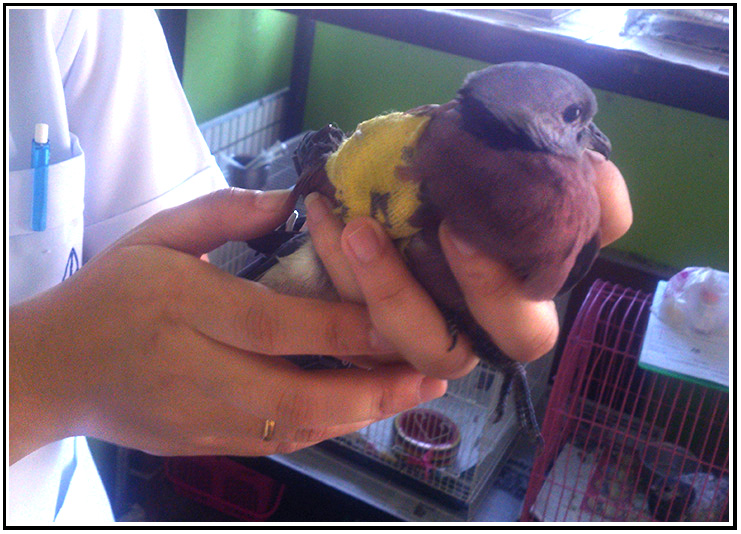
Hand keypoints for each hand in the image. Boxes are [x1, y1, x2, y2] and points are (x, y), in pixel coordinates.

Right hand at [9, 188, 446, 463]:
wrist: (55, 370)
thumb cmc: (108, 294)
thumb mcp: (155, 236)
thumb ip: (221, 213)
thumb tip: (290, 201)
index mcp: (182, 307)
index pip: (275, 324)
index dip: (343, 329)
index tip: (398, 320)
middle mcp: (195, 369)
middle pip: (295, 393)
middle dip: (371, 390)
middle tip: (429, 376)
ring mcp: (199, 418)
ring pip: (294, 429)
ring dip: (360, 415)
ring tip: (411, 394)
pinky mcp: (202, 444)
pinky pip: (276, 443)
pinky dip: (326, 429)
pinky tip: (362, 411)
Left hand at [305, 155, 631, 373]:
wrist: (443, 185)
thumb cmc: (505, 193)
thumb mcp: (551, 185)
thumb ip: (586, 190)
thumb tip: (596, 176)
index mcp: (514, 311)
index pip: (521, 332)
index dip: (492, 291)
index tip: (457, 228)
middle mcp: (462, 331)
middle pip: (441, 355)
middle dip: (400, 300)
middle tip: (368, 233)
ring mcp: (410, 329)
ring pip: (380, 341)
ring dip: (355, 284)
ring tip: (340, 221)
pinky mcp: (367, 315)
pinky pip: (340, 306)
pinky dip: (326, 259)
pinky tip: (320, 210)